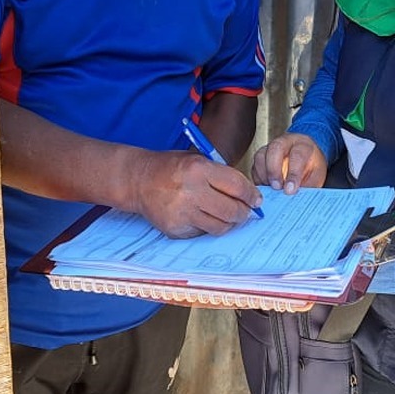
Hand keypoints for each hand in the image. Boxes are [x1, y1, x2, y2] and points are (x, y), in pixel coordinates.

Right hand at [127, 150, 262, 237]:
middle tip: (245, 211)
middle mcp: (190, 191)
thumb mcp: (197, 160)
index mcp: (198, 169)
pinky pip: (202, 233)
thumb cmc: (171, 168)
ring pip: (220, 227)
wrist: (138, 180)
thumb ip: (221, 175)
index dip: (251, 195)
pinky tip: (200, 216)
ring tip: (225, 215)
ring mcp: (182, 212)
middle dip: (243, 213)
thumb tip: (249, 196)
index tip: (256, 200)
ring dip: (228, 222)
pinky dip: (206, 227)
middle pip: (232, 210)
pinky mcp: (175, 228)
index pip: (237, 186)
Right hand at [251, 133, 327, 192]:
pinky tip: (264, 188)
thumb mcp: (315, 177)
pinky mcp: (261, 157)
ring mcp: (271, 147)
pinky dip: (257, 179)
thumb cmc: (312, 167)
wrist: (307, 160)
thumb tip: (295, 199)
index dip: (293, 174)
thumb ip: (306, 186)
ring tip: (269, 189)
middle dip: (274, 170)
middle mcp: (286, 142)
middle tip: (276, 187)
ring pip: (260, 155)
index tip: (290, 190)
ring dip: (263, 174)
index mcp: (304, 145)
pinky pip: (254, 166)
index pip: (297, 155)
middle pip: (275, 149)